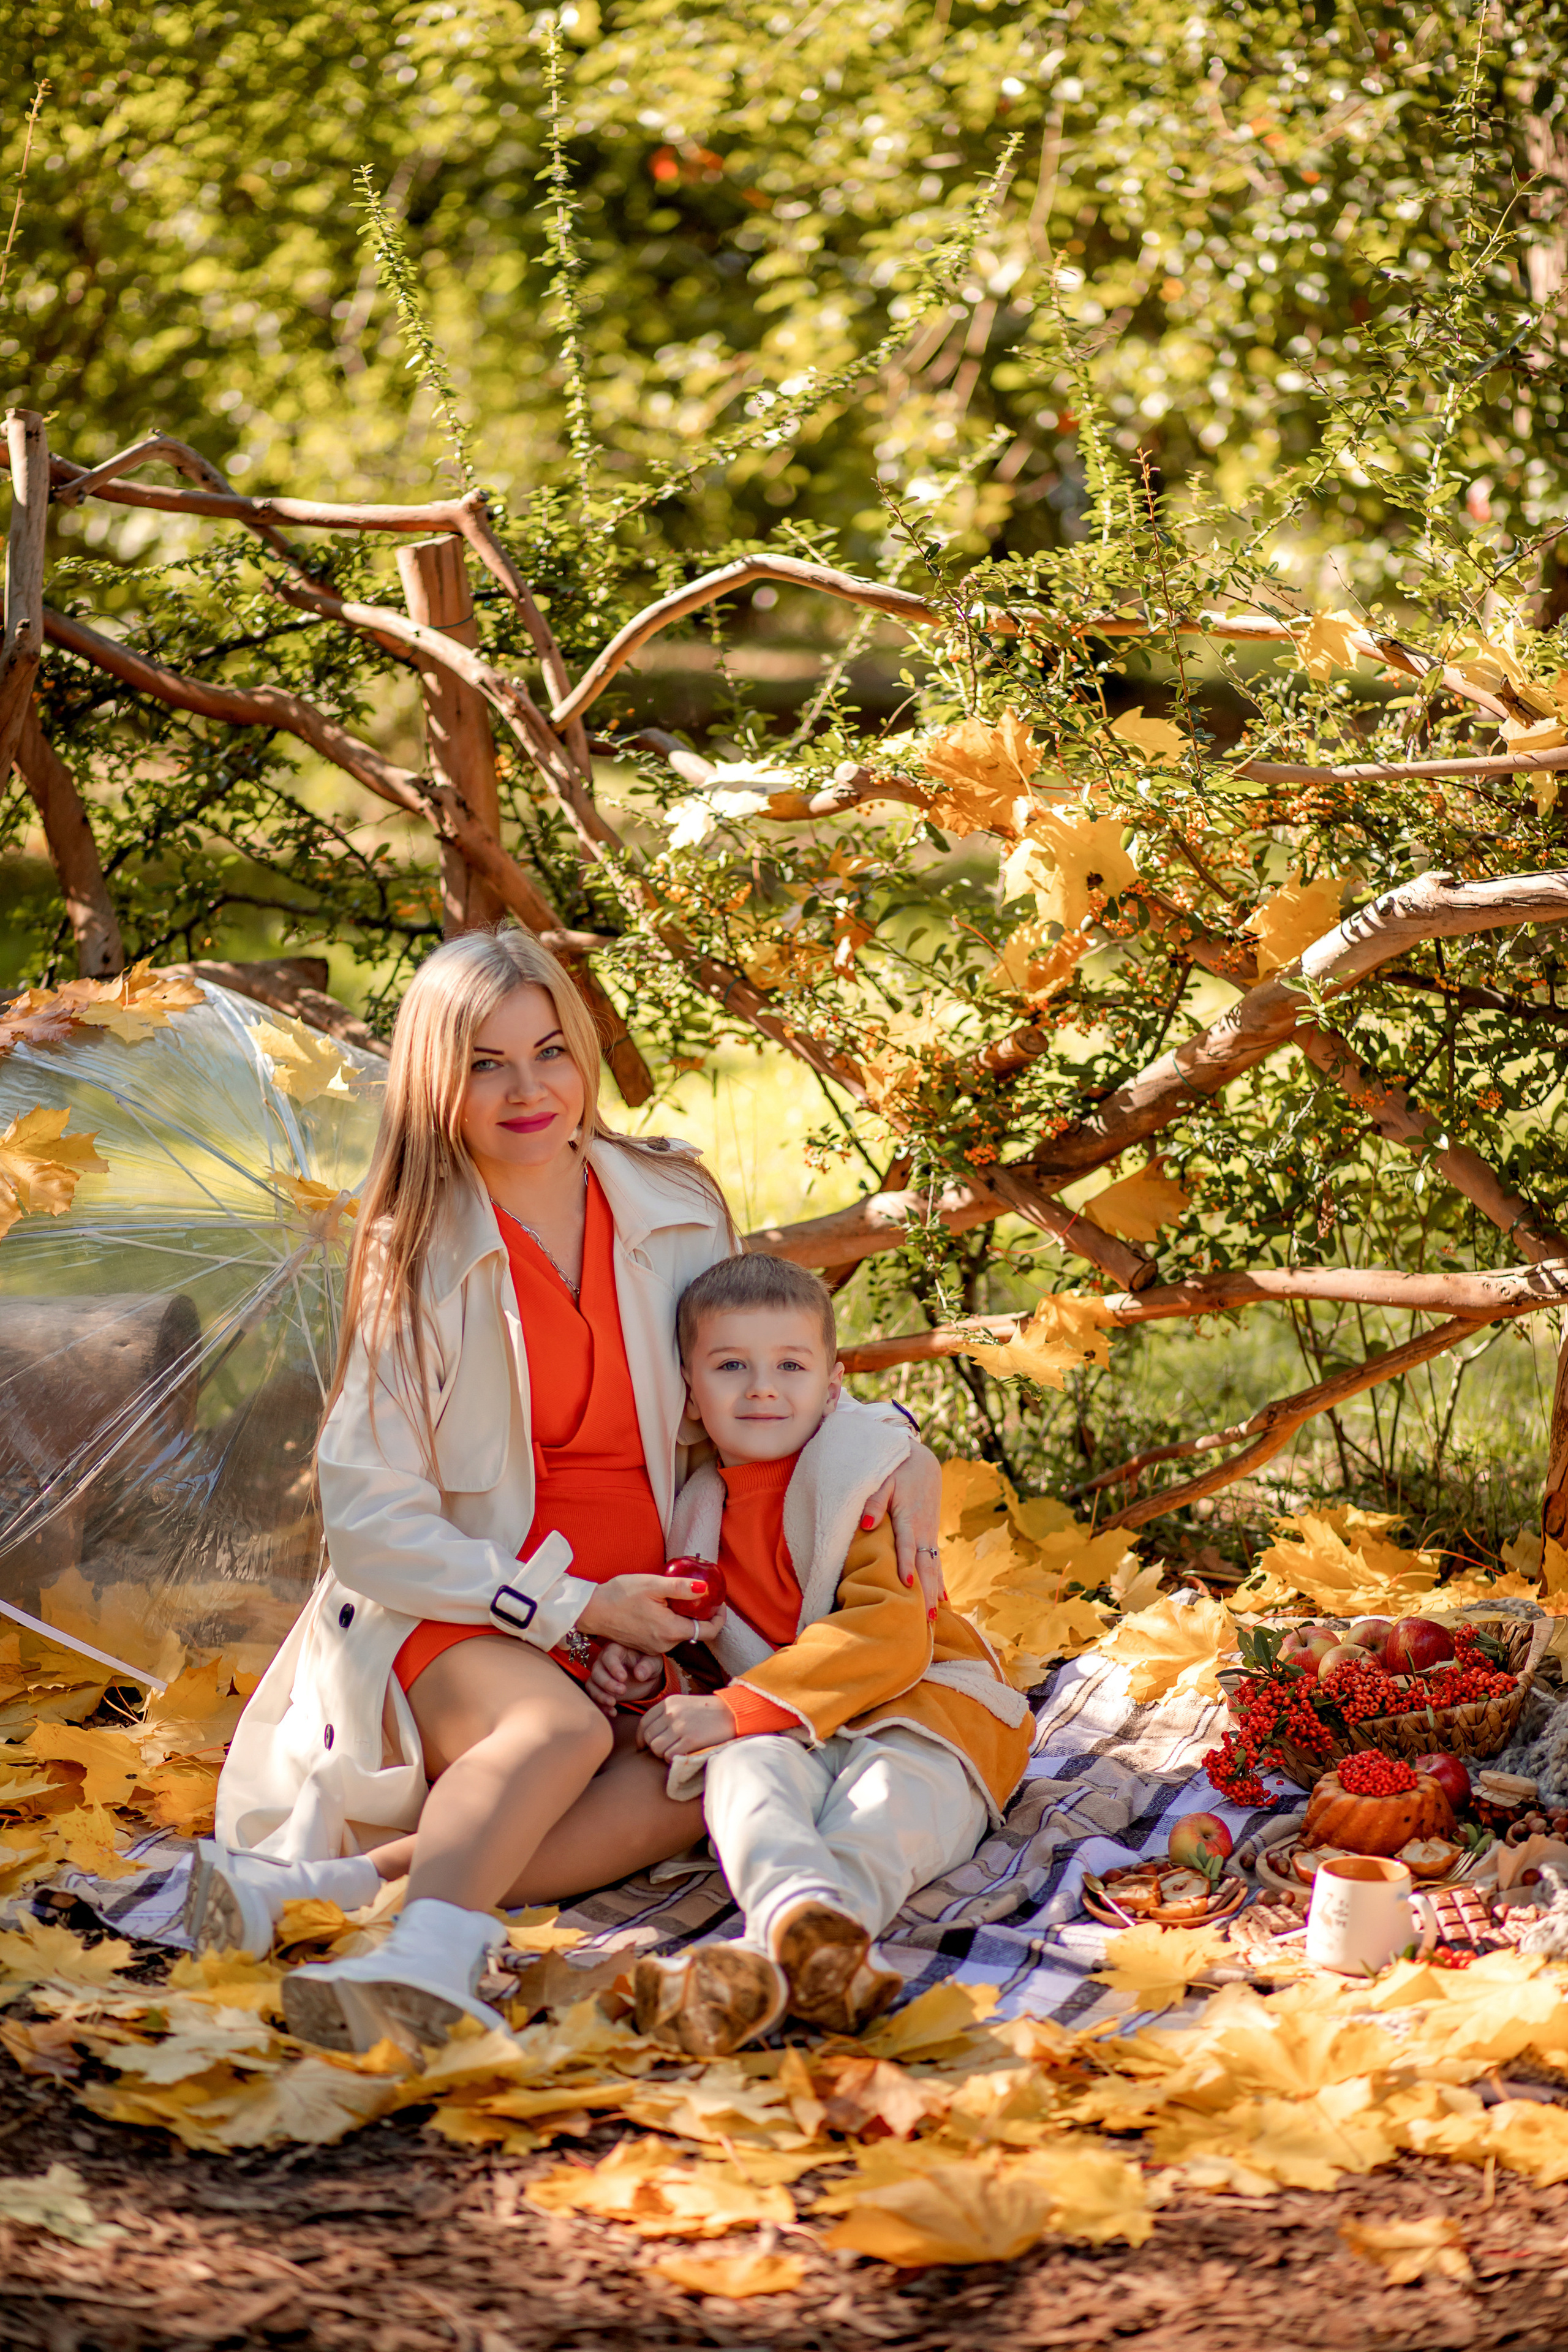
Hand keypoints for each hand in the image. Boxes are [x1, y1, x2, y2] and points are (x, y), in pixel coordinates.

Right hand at [577, 1575, 725, 1652]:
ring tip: (682, 1597)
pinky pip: (667, 1635)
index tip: (719, 1602)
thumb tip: (705, 1588)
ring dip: (685, 1618)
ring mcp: (654, 1647)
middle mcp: (665, 1645)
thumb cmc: (619, 1595)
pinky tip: (665, 1606)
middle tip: (702, 1594)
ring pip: (680, 1633)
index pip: (708, 1631)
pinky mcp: (645, 1646)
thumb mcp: (653, 1585)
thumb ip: (681, 1588)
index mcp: (671, 1631)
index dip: (719, 1617)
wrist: (591, 1610)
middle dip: (702, 1615)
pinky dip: (672, 1622)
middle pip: (695, 1632)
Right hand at [585, 1642, 664, 1716]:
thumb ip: (647, 1666)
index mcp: (616, 1649)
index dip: (614, 1667)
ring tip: (613, 1703)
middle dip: (607, 1683)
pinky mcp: (600, 1689)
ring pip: (592, 1684)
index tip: (623, 1678)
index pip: (609, 1656)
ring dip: (600, 1695)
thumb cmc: (649, 1664)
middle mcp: (604, 1661)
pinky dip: (601, 1706)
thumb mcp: (653, 1662)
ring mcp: (600, 1675)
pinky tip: (613, 1712)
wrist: (647, 1677)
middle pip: (597, 1671)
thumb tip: (639, 1675)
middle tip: (622, 1691)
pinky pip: (594, 1697)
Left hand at [638, 1692, 738, 1759]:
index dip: (641, 1737)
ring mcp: (680, 1726)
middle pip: (649, 1737)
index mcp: (669, 1703)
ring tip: (674, 1751)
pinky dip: (672, 1759)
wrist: (732, 1713)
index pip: (644, 1722)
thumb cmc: (707, 1711)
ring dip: (662, 1754)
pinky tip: (682, 1754)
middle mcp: (672, 1713)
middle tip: (664, 1749)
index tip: (643, 1745)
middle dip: (653, 1747)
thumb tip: (649, 1735)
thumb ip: (666, 1715)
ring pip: (656, 1748)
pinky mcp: (690, 1740)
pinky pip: (669, 1755)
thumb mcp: (683, 1704)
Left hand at [863, 1439, 942, 1612]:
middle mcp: (923, 1529)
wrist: (921, 1460)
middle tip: (926, 1618)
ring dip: (934, 1592)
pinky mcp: (930, 1535)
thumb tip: (866, 1524)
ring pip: (934, 1567)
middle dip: (926, 1591)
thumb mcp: (883, 1479)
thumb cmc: (896, 1469)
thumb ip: (875, 1501)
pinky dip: (939, 1581)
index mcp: (910, 1517)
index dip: (906, 1564)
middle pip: (925, 1564)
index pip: (908, 1545)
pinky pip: (936, 1562)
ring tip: (934, 1619)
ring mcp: (930, 1533)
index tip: (907, 1584)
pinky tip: (942, 1599)